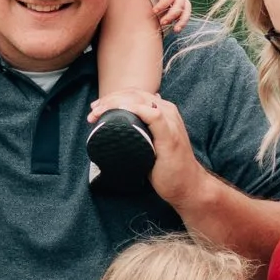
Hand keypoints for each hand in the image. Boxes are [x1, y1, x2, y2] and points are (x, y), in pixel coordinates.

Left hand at [88, 90, 203, 214]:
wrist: (187, 186)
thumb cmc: (167, 167)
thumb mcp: (151, 144)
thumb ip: (141, 134)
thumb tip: (119, 131)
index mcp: (163, 110)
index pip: (134, 94)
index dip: (113, 97)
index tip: (96, 109)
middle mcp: (168, 111)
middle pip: (134, 94)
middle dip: (110, 99)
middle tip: (92, 112)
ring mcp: (170, 122)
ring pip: (140, 100)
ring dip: (116, 103)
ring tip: (98, 113)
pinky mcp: (170, 135)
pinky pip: (153, 115)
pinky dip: (135, 109)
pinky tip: (121, 110)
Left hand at [147, 0, 192, 32]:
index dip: (162, 4)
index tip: (154, 11)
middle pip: (179, 5)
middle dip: (171, 15)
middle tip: (161, 22)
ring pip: (186, 10)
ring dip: (181, 21)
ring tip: (175, 30)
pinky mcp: (183, 1)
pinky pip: (187, 12)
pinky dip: (183, 21)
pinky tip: (177, 29)